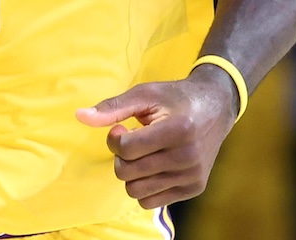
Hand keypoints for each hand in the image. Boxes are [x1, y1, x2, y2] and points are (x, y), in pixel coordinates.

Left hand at [75, 67, 238, 208]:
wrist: (216, 107)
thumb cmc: (175, 97)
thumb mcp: (144, 94)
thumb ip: (112, 107)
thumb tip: (79, 116)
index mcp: (178, 130)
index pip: (126, 149)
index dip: (114, 138)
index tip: (121, 127)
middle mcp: (188, 157)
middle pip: (128, 173)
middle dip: (121, 156)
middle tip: (132, 140)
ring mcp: (193, 175)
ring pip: (136, 192)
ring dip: (131, 173)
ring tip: (143, 154)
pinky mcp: (194, 188)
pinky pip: (151, 202)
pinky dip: (144, 186)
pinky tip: (153, 166)